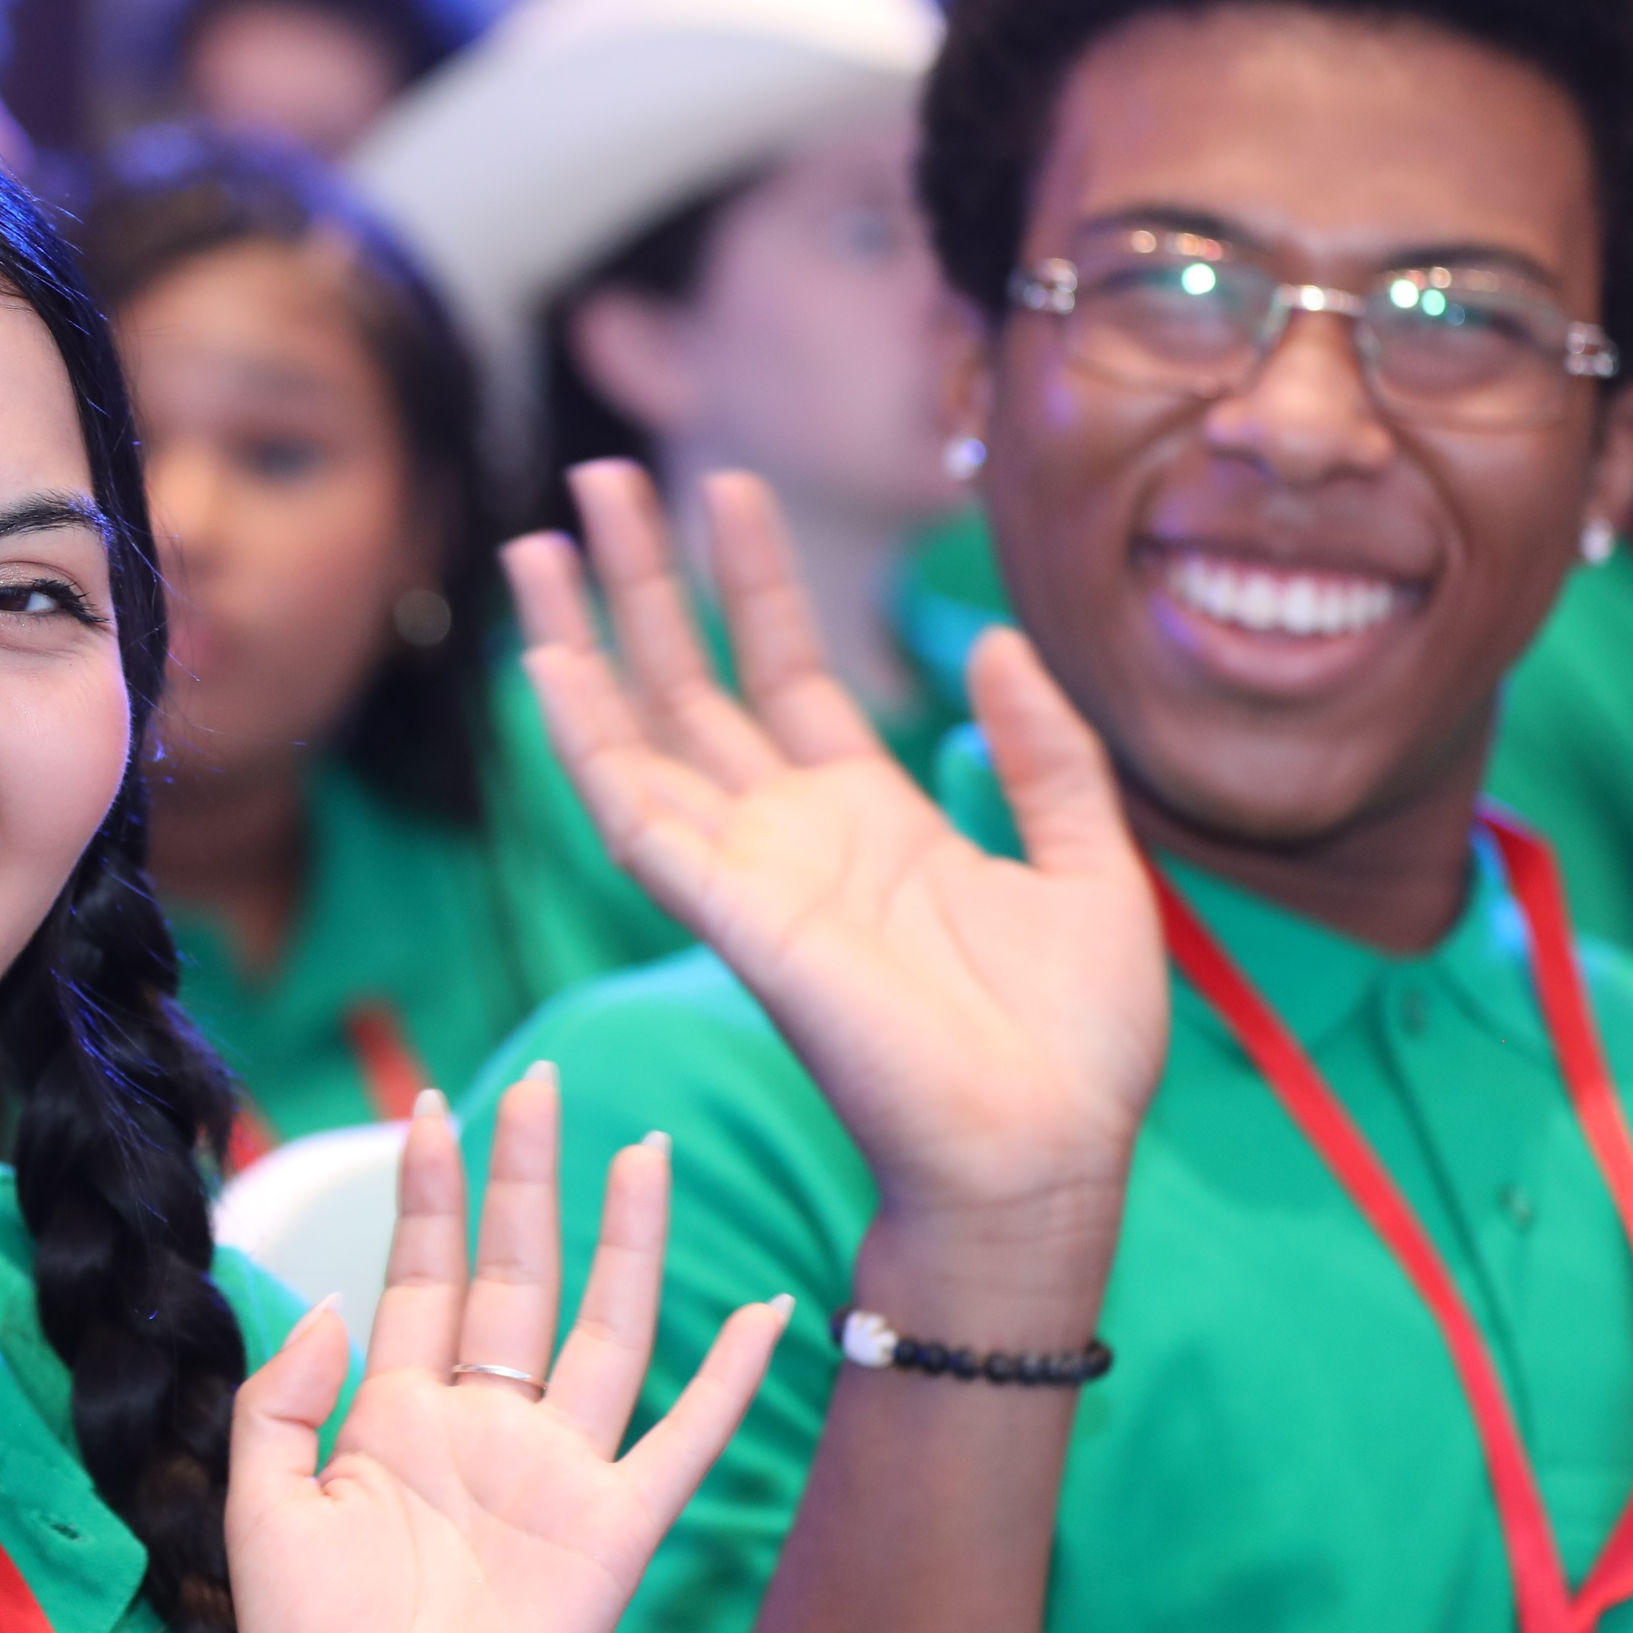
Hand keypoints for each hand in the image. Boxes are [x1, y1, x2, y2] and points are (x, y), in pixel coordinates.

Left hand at [229, 1071, 782, 1632]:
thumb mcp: (261, 1508)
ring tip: (642, 1149)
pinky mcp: (613, 1528)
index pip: (417, 1276)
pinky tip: (769, 1312)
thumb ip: (283, 1398)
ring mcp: (555, 1472)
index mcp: (395, 1417)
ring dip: (624, 1242)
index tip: (430, 1102)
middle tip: (536, 1083)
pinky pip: (684, 1438)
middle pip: (512, 1276)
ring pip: (605, 1330)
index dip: (425, 1192)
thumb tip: (332, 1303)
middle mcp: (484, 1428)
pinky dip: (730, 1378)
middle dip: (521, 1180)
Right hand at [503, 464, 1164, 1246]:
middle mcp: (792, 839)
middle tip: (598, 477)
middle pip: (689, 683)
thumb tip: (996, 648)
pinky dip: (586, 738)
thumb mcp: (1090, 865)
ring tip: (541, 540)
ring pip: (637, 734)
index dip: (754, 580)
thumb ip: (1048, 752)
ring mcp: (751, 875)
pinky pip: (636, 815)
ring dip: (584, 637)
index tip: (725, 487)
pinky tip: (548, 664)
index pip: (787, 673)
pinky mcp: (733, 916)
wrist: (1047, 1155)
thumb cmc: (1075, 1044)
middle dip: (644, 580)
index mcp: (873, 822)